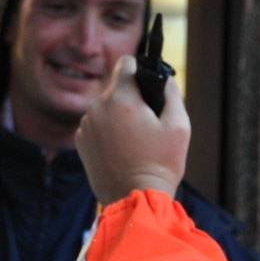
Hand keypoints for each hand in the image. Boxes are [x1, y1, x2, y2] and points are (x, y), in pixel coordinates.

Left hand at [77, 54, 190, 203]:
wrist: (133, 198)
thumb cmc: (160, 163)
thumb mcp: (179, 125)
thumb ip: (172, 93)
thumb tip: (163, 77)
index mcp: (121, 98)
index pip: (126, 63)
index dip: (141, 69)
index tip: (148, 83)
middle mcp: (97, 106)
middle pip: (117, 87)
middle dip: (132, 97)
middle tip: (148, 121)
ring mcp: (86, 124)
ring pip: (106, 106)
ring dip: (119, 114)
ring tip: (135, 139)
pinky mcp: (80, 141)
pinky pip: (96, 123)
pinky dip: (107, 130)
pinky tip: (121, 148)